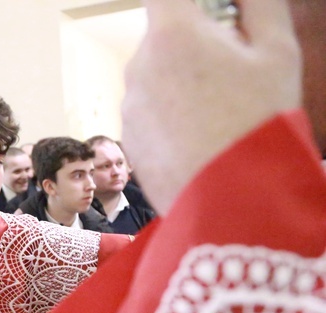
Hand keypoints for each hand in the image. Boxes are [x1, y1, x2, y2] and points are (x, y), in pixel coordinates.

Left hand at [121, 0, 300, 214]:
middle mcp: (139, 67)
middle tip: (231, 74)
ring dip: (181, 84)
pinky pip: (150, 115)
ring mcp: (130, 106)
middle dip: (192, 45)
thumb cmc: (258, 121)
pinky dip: (170, 118)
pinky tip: (201, 139)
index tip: (207, 14)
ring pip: (157, 79)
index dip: (186, 3)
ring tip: (220, 115)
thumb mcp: (277, 52)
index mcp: (172, 35)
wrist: (231, 200)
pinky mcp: (129, 140)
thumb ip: (257, 6)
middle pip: (164, 38)